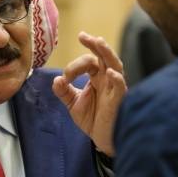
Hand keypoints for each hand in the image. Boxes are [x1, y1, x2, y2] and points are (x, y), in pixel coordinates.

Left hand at [52, 32, 126, 155]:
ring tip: (98, 42)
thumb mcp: (73, 104)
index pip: (89, 62)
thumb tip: (56, 79)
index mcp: (97, 78)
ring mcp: (115, 88)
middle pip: (104, 57)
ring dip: (107, 53)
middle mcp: (108, 79)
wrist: (103, 140)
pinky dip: (117, 79)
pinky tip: (110, 73)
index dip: (74, 66)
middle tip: (83, 36)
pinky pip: (121, 87)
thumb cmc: (93, 120)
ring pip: (115, 65)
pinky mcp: (119, 101)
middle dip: (95, 45)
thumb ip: (64, 91)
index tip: (65, 77)